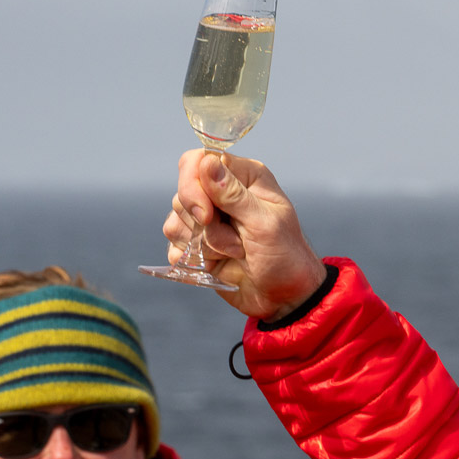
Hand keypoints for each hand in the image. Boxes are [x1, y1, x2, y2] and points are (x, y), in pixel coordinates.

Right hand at [164, 150, 326, 319]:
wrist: (283, 298)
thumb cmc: (285, 257)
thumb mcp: (265, 224)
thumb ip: (233, 195)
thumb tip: (206, 163)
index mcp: (244, 177)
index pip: (198, 161)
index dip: (193, 186)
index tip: (206, 215)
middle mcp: (222, 193)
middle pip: (182, 194)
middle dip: (204, 226)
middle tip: (236, 244)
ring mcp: (207, 219)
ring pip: (175, 221)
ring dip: (203, 245)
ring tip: (235, 254)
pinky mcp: (196, 244)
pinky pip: (173, 244)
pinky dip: (190, 258)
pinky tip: (215, 265)